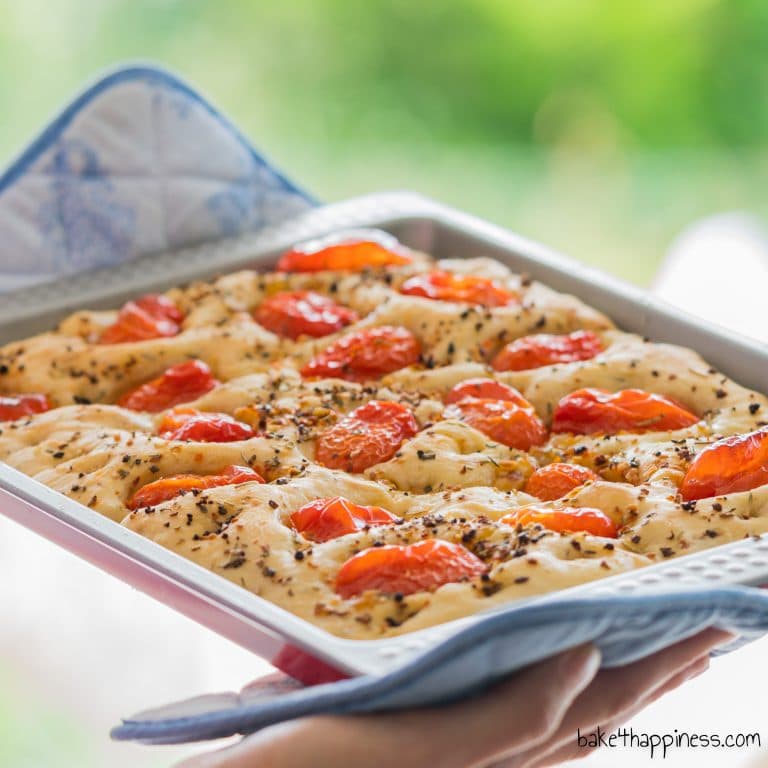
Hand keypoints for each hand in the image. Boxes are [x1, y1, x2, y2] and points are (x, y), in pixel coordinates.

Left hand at [177, 629, 729, 767]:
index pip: (573, 721)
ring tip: (690, 635)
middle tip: (716, 630)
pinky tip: (583, 654)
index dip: (633, 685)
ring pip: (569, 726)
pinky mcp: (424, 750)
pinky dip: (547, 694)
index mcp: (475, 748)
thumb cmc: (286, 754)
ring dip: (633, 680)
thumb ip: (393, 688)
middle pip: (593, 722)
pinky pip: (501, 728)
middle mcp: (484, 763)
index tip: (676, 641)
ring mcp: (461, 762)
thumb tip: (405, 647)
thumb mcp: (357, 707)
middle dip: (662, 678)